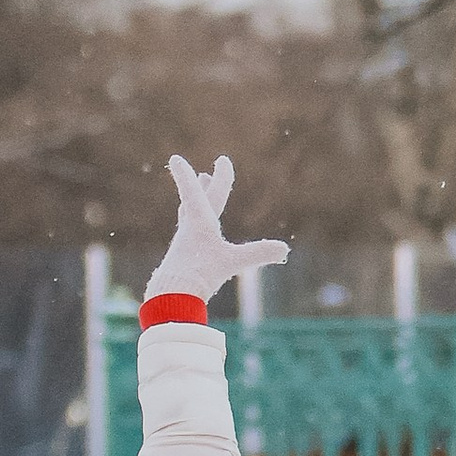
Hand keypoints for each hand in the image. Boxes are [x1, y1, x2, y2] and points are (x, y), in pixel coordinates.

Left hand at [144, 153, 288, 307]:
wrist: (171, 297)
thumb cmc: (200, 274)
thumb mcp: (232, 262)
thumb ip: (258, 253)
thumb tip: (284, 249)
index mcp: (200, 222)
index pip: (195, 192)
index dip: (188, 175)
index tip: (175, 158)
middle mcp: (189, 229)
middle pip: (197, 200)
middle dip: (204, 185)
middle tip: (206, 173)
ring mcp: (184, 244)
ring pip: (189, 216)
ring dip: (195, 202)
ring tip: (195, 195)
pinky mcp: (181, 259)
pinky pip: (188, 235)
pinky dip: (192, 227)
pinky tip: (192, 237)